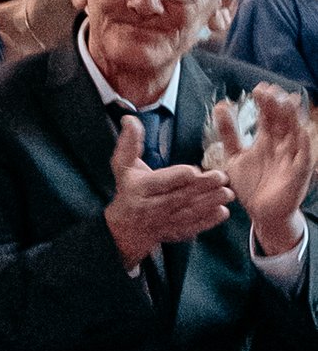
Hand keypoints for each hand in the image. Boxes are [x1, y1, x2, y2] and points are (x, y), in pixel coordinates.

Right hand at [105, 115, 232, 261]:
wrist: (125, 229)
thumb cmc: (128, 190)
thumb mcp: (123, 166)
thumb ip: (129, 143)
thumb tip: (130, 119)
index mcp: (141, 188)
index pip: (159, 182)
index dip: (176, 176)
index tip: (193, 170)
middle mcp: (152, 206)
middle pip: (178, 197)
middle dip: (201, 188)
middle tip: (222, 177)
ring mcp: (165, 221)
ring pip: (188, 212)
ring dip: (209, 204)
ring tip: (227, 193)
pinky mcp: (175, 231)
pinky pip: (193, 227)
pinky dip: (208, 221)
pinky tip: (222, 212)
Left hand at [211, 86, 317, 256]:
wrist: (261, 214)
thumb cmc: (251, 184)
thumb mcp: (234, 156)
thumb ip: (228, 132)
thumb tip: (221, 105)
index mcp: (268, 140)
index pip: (269, 116)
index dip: (265, 103)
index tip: (258, 89)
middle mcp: (282, 145)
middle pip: (283, 120)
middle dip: (278, 105)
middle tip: (270, 91)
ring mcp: (292, 158)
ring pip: (295, 133)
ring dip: (293, 118)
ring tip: (288, 102)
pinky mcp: (299, 173)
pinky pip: (304, 157)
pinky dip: (303, 144)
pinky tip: (301, 131)